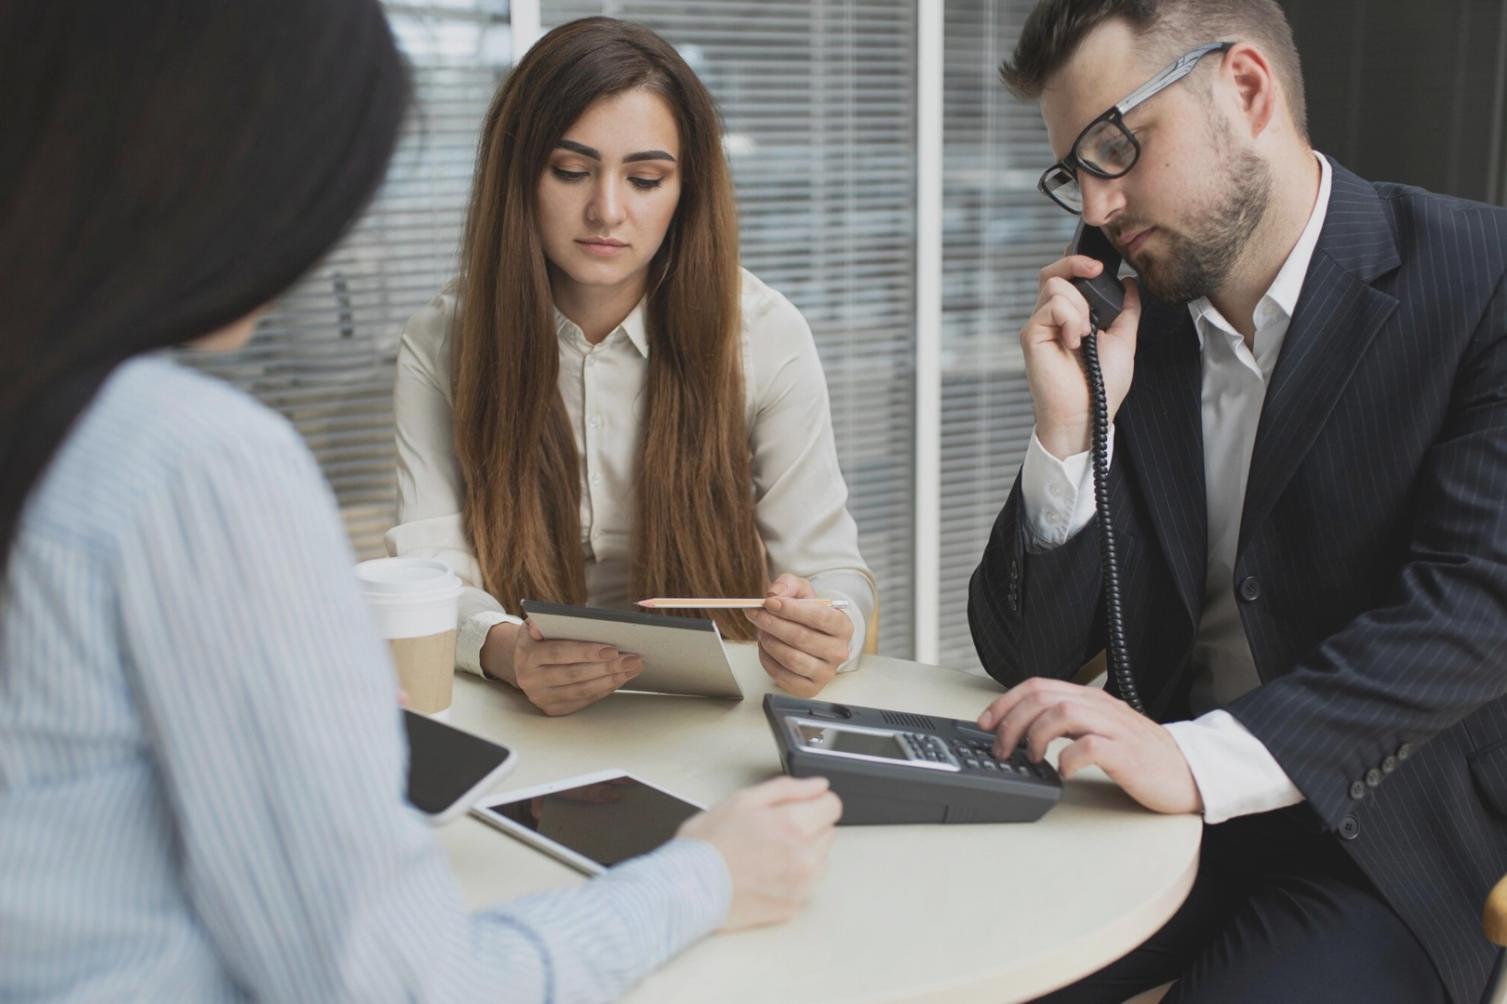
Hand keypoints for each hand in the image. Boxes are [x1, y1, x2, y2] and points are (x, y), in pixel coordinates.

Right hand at [509, 620, 641, 716]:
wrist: (525, 662)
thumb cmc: (540, 638)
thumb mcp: (537, 624)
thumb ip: (544, 621)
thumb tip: (541, 624)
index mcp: (527, 655)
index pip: (559, 653)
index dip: (586, 652)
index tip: (612, 650)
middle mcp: (530, 679)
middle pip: (573, 674)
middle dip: (606, 667)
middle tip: (632, 659)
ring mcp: (540, 697)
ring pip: (581, 690)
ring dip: (610, 680)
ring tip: (631, 669)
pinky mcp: (552, 709)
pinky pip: (582, 701)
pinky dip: (603, 690)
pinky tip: (619, 679)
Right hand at [678, 775, 841, 930]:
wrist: (687, 889)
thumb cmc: (708, 844)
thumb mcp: (743, 800)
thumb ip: (787, 789)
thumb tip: (818, 785)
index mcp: (795, 825)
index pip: (833, 805)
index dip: (814, 801)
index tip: (799, 807)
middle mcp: (805, 857)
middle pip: (826, 832)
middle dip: (806, 827)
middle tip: (770, 831)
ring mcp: (800, 886)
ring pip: (819, 860)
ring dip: (802, 854)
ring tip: (765, 855)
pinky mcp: (791, 907)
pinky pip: (804, 886)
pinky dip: (790, 879)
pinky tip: (763, 875)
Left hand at [746, 574, 853, 697]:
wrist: (812, 638)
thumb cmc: (807, 614)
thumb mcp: (802, 591)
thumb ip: (788, 585)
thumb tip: (774, 594)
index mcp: (843, 626)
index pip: (820, 617)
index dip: (791, 610)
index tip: (769, 602)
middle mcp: (839, 651)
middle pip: (801, 638)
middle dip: (772, 623)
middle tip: (755, 613)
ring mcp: (826, 673)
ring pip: (791, 658)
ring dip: (769, 642)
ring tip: (761, 630)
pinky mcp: (810, 689)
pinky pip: (783, 676)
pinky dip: (767, 660)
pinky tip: (765, 647)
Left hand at [976, 677, 1202, 814]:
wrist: (1188, 772)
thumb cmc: (1142, 755)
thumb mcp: (1099, 729)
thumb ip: (1068, 723)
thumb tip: (1024, 728)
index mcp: (1090, 699)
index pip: (1037, 685)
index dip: (1005, 702)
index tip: (984, 723)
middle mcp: (1099, 707)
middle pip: (1042, 696)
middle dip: (1011, 721)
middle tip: (1001, 748)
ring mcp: (1114, 727)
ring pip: (1061, 712)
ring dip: (1035, 735)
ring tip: (1031, 758)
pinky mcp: (1126, 752)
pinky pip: (1089, 747)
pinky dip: (1068, 759)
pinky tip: (1063, 772)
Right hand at [1022, 254, 1141, 458]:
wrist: (1088, 414)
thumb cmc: (1102, 386)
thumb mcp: (1124, 340)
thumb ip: (1127, 310)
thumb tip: (1130, 283)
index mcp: (1070, 317)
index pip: (1065, 276)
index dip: (1077, 263)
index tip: (1100, 267)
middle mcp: (1051, 318)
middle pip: (1053, 272)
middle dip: (1077, 265)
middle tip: (1096, 272)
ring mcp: (1039, 325)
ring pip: (1055, 285)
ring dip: (1079, 305)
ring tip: (1085, 334)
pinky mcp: (1031, 335)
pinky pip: (1052, 306)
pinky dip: (1070, 319)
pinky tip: (1074, 341)